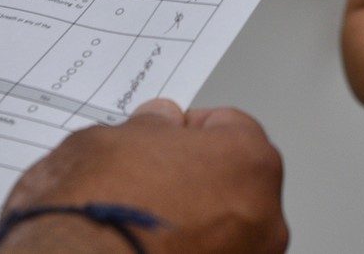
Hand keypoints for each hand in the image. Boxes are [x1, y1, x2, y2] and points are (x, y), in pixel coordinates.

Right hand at [0, 99, 287, 253]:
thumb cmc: (98, 209)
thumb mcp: (113, 138)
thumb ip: (152, 126)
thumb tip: (160, 122)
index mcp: (250, 162)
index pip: (229, 127)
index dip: (187, 130)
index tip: (163, 139)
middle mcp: (264, 217)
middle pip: (231, 181)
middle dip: (194, 179)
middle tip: (148, 182)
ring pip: (223, 228)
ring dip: (193, 222)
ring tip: (142, 222)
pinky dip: (187, 251)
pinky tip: (147, 248)